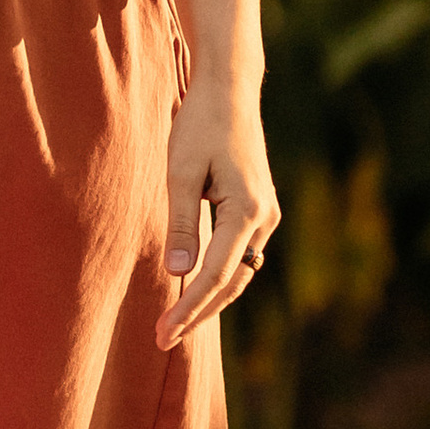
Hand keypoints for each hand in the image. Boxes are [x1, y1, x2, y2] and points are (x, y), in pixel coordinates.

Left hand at [158, 78, 278, 352]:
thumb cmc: (201, 124)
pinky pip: (240, 254)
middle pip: (231, 282)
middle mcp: (264, 218)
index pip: (215, 276)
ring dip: (210, 298)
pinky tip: (196, 288)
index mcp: (246, 210)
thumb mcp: (181, 171)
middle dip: (198, 313)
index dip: (189, 309)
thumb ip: (182, 224)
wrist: (230, 89)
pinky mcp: (259, 208)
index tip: (163, 333)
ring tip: (176, 324)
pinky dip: (220, 276)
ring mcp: (266, 214)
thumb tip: (178, 275)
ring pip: (239, 272)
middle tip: (163, 339)